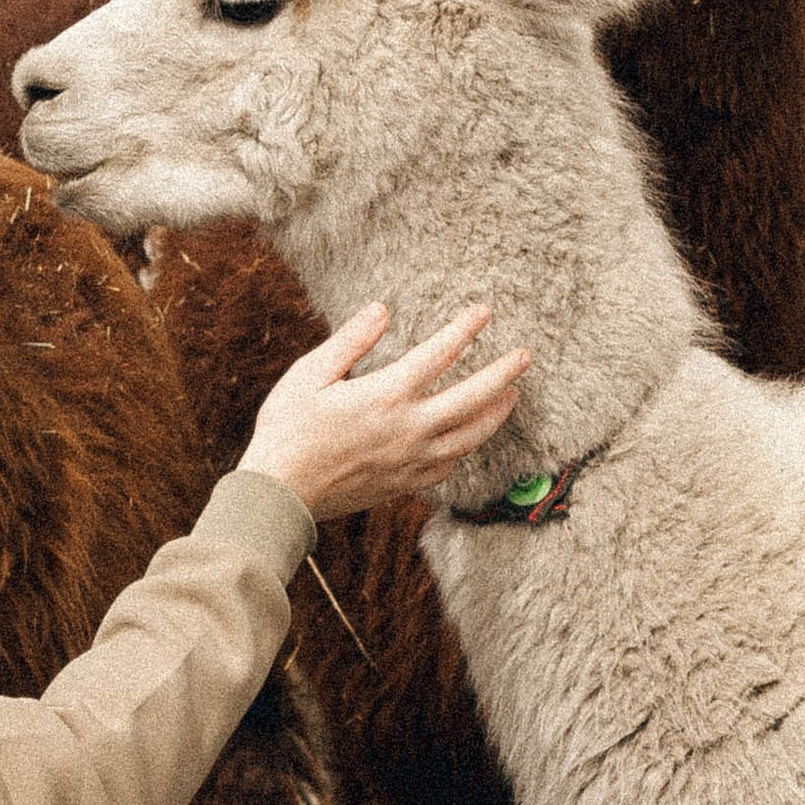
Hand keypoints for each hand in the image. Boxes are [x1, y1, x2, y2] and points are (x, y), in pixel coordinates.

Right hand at [239, 303, 530, 520]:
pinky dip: (465, 449)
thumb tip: (382, 310)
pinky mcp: (404, 484)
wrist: (280, 494)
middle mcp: (408, 428)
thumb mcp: (309, 374)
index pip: (439, 354)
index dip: (465, 329)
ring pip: (470, 436)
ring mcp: (411, 459)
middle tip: (525, 356)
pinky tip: (468, 440)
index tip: (484, 311)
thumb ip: (350, 342)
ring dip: (496, 414)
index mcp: (386, 395)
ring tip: (512, 397)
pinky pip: (448, 465)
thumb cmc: (286, 430)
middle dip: (503, 374)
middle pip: (472, 398)